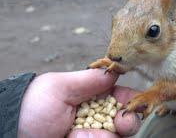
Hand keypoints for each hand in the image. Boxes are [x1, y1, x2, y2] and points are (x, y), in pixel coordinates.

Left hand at [18, 69, 140, 137]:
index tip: (137, 103)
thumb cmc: (30, 108)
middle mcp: (95, 117)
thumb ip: (89, 79)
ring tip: (80, 135)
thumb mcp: (58, 87)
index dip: (132, 99)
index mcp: (91, 97)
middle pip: (126, 119)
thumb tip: (114, 70)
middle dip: (129, 120)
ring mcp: (92, 135)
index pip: (120, 96)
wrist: (11, 135)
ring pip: (116, 136)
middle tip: (122, 121)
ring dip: (106, 135)